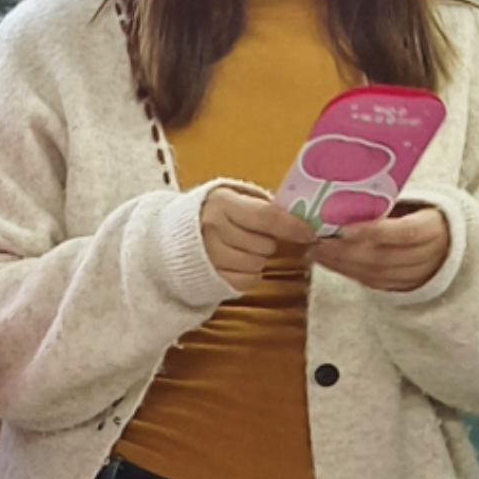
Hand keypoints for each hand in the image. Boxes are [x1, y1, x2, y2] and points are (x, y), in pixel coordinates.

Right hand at [197, 185, 318, 292]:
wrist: (170, 236)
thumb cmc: (211, 213)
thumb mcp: (232, 197)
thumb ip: (261, 204)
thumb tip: (296, 216)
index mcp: (222, 203)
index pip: (267, 217)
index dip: (292, 227)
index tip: (308, 233)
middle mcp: (213, 229)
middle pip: (264, 244)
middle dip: (269, 242)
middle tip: (257, 236)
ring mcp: (209, 255)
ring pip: (257, 264)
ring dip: (258, 258)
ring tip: (243, 249)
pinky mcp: (209, 277)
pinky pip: (246, 280)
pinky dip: (249, 274)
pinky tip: (238, 263)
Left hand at [317, 204, 452, 292]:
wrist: (443, 238)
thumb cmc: (417, 212)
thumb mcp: (410, 202)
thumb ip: (385, 203)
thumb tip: (345, 196)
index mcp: (433, 228)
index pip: (405, 232)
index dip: (375, 232)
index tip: (345, 229)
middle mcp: (428, 255)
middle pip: (384, 258)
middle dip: (347, 251)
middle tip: (318, 242)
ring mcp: (416, 275)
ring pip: (376, 274)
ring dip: (342, 264)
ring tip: (316, 252)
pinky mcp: (403, 287)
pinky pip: (373, 283)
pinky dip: (348, 273)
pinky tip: (330, 263)